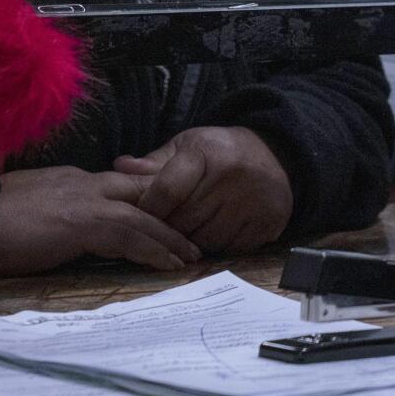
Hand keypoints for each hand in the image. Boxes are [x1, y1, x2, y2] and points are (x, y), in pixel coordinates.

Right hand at [0, 166, 200, 276]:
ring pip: (143, 214)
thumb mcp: (29, 209)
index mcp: (71, 179)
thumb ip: (55, 213)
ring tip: (190, 256)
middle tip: (190, 238)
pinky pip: (129, 234)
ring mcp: (85, 200)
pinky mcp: (82, 222)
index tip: (165, 219)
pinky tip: (169, 264)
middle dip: (169, 215)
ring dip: (169, 237)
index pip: (118, 187)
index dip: (146, 202)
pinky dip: (153, 248)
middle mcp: (83, 183)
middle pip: (141, 194)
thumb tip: (66, 228)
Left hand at [113, 126, 292, 255]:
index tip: (140, 218)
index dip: (148, 211)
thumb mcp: (187, 147)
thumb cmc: (220, 152)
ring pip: (204, 241)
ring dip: (191, 243)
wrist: (275, 154)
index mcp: (206, 153)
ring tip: (190, 230)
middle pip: (183, 222)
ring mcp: (254, 201)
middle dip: (168, 229)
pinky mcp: (269, 222)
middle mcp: (232, 176)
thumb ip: (154, 162)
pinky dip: (218, 247)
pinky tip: (215, 233)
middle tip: (164, 228)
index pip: (165, 193)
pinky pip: (230, 249)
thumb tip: (119, 166)